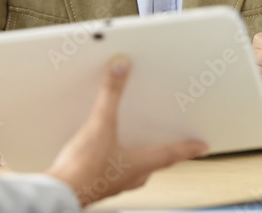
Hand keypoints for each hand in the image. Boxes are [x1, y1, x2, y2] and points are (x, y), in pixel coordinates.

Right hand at [46, 56, 207, 206]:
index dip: (187, 148)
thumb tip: (121, 68)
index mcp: (138, 164)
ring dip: (139, 160)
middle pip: (154, 165)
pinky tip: (103, 156)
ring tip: (136, 148)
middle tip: (172, 148)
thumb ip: (111, 94)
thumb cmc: (83, 170)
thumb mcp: (100, 124)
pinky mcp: (96, 185)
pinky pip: (114, 174)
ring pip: (134, 172)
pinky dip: (116, 164)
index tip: (202, 146)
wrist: (59, 193)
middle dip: (163, 155)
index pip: (170, 154)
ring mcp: (113, 184)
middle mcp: (129, 177)